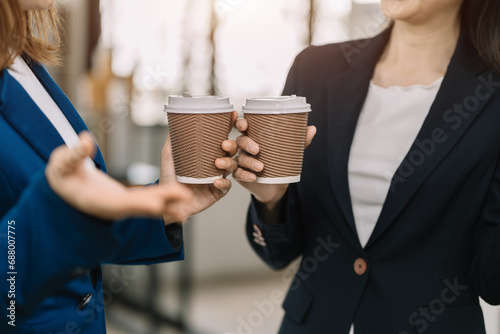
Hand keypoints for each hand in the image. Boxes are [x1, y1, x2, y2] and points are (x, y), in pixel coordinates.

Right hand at [46, 132, 193, 221]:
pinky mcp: (127, 200)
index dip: (138, 205)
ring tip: (188, 202)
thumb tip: (85, 140)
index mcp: (96, 201)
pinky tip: (179, 194)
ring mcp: (121, 205)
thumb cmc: (61, 174)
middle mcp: (112, 207)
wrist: (65, 185)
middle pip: (140, 207)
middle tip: (183, 207)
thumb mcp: (61, 162)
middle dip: (162, 206)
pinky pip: (148, 198)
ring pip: (147, 204)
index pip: (120, 204)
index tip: (156, 205)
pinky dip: (163, 197)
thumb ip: (73, 154)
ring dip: (168, 203)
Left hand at [159, 111, 238, 223]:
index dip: (229, 125)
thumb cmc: (170, 176)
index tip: (233, 115)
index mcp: (209, 152)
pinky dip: (223, 183)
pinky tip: (216, 181)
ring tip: (217, 163)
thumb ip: (173, 138)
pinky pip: (226, 186)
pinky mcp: (218, 191)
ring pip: (232, 167)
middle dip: (232, 146)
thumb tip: (175, 118)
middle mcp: (216, 163)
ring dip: (228, 163)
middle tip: (224, 144)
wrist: (168, 200)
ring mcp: (219, 177)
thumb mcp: (169, 154)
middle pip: (232, 151)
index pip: (222, 136)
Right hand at [233, 118, 316, 211]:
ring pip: (239, 159)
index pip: (243, 127)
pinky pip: (238, 174)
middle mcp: (245, 148)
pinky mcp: (240, 175)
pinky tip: (253, 177)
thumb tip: (312, 129)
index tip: (245, 125)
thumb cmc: (279, 164)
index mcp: (254, 137)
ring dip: (249, 162)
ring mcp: (241, 162)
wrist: (276, 187)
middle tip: (257, 150)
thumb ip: (299, 141)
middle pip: (240, 141)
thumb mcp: (289, 152)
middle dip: (247, 143)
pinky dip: (245, 175)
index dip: (241, 123)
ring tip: (261, 167)